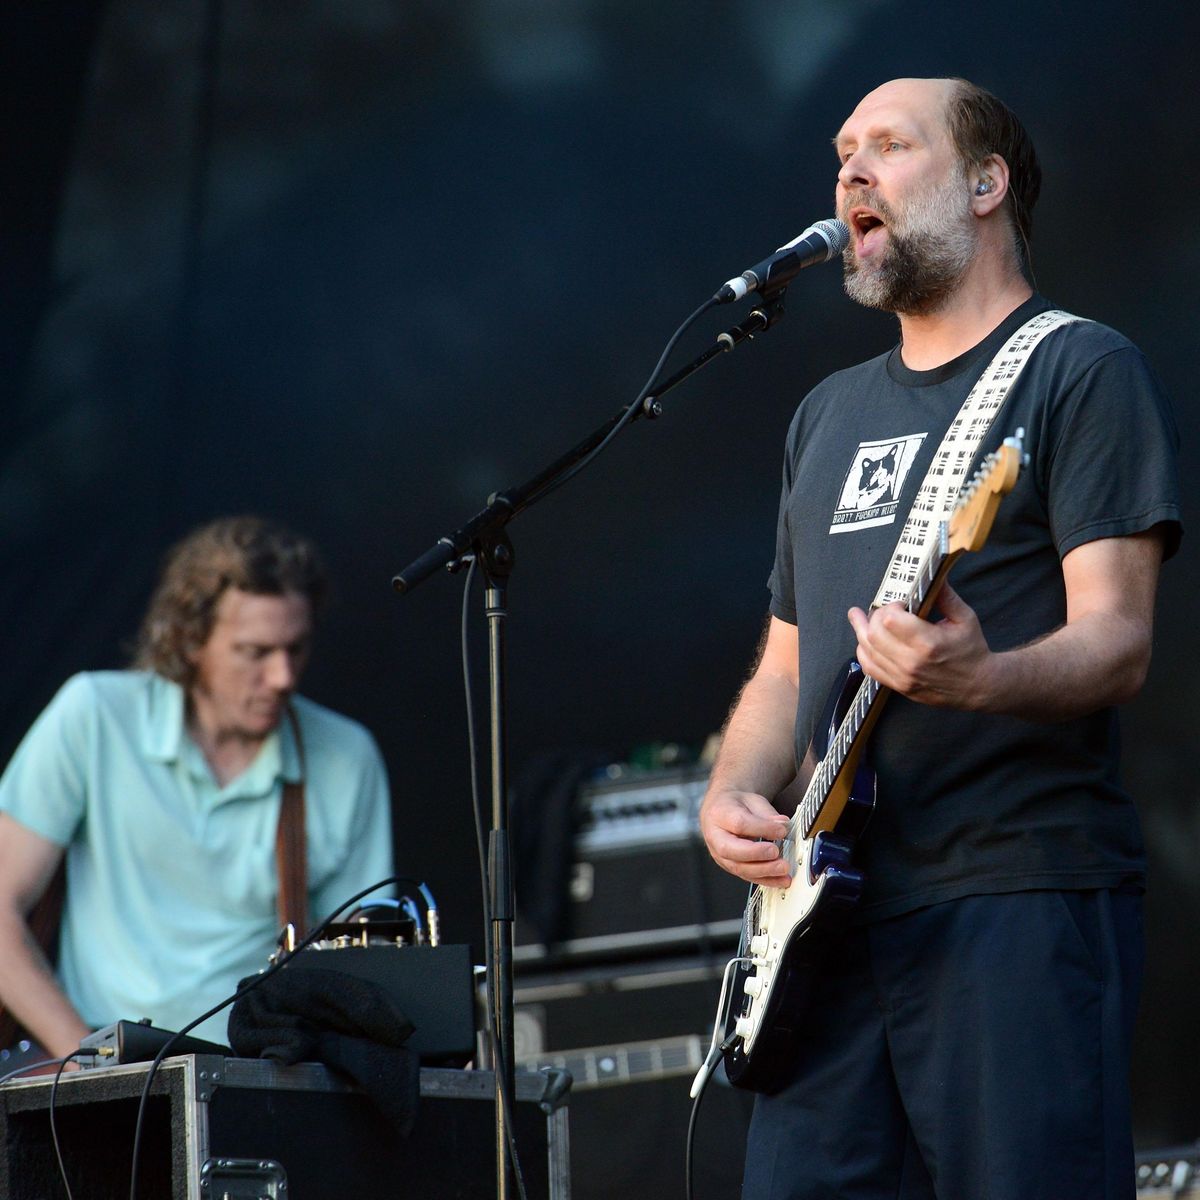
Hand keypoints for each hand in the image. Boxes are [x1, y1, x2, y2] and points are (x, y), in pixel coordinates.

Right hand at [699, 787, 792, 886]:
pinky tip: (781, 880)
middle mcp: (715, 837)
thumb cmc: (736, 806)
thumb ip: (767, 813)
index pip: (738, 823)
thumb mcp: (752, 801)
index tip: (781, 830)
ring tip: (783, 868)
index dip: (761, 828)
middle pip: (731, 850)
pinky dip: (766, 880)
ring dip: (763, 871)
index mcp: (719, 814)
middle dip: (756, 853)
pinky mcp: (730, 867)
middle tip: (776, 852)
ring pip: (738, 868)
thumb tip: (782, 824)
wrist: (721, 812)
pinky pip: (747, 877)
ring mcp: (720, 855)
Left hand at [846, 582, 993, 708]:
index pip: (890, 620)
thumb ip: (945, 596)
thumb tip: (933, 575)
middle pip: (873, 634)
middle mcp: (911, 662)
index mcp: (928, 642)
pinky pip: (870, 668)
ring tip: (858, 617)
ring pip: (867, 650)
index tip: (901, 604)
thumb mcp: (965, 618)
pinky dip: (864, 652)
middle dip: (874, 616)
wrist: (978, 686)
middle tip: (883, 610)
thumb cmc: (972, 651)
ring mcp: (902, 677)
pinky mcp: (899, 686)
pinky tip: (865, 641)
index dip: (890, 607)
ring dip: (861, 631)